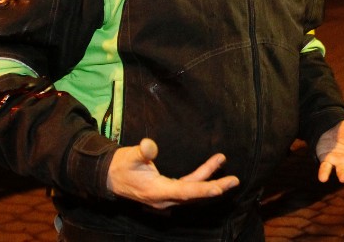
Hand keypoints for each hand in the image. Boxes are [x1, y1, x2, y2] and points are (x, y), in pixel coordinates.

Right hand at [106, 138, 239, 208]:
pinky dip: (199, 178)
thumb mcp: (129, 156)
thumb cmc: (120, 166)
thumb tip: (150, 145)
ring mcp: (166, 196)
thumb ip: (142, 152)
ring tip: (222, 161)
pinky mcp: (167, 191)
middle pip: (193, 194)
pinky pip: (187, 186)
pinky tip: (210, 167)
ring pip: (192, 190)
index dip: (202, 189)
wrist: (108, 177)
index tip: (219, 188)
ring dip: (209, 179)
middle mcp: (164, 198)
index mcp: (156, 191)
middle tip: (234, 181)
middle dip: (214, 187)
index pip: (184, 191)